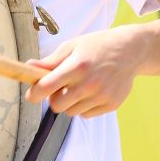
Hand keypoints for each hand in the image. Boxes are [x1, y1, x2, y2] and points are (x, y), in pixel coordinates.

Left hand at [24, 27, 141, 116]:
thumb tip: (28, 66)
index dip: (34, 93)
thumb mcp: (73, 46)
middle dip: (54, 98)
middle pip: (57, 105)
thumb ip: (50, 61)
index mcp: (78, 65)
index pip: (47, 87)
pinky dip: (84, 106)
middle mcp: (90, 83)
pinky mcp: (112, 104)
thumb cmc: (97, 46)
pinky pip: (86, 114)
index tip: (32, 94)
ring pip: (71, 112)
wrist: (131, 50)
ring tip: (79, 87)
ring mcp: (102, 95)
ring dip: (70, 102)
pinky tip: (92, 91)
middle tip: (60, 87)